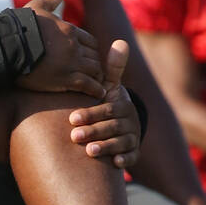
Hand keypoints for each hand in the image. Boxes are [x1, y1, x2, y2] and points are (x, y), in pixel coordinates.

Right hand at [17, 0, 104, 98]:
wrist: (3, 49)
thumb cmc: (16, 28)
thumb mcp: (36, 7)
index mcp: (68, 29)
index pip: (90, 41)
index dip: (88, 49)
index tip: (83, 56)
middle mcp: (73, 45)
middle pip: (94, 56)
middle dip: (92, 63)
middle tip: (89, 72)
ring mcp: (71, 63)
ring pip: (94, 70)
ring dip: (95, 77)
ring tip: (93, 83)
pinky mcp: (66, 80)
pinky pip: (90, 86)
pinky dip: (95, 90)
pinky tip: (95, 94)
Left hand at [67, 39, 139, 168]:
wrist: (120, 120)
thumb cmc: (107, 100)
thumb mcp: (109, 85)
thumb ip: (112, 67)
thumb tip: (121, 42)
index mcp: (122, 104)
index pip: (106, 109)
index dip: (91, 114)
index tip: (72, 118)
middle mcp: (129, 121)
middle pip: (112, 127)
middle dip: (93, 131)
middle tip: (74, 136)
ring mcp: (132, 136)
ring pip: (121, 143)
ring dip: (106, 147)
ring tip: (89, 151)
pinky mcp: (133, 151)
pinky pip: (133, 156)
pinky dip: (126, 160)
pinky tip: (115, 163)